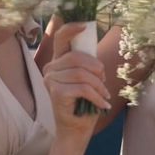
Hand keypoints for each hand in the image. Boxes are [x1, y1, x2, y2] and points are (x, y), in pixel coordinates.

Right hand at [44, 23, 109, 139]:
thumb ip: (88, 62)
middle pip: (77, 57)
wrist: (76, 128)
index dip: (71, 29)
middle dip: (97, 69)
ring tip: (104, 96)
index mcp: (59, 61)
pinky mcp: (55, 93)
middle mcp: (50, 68)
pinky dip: (97, 96)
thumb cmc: (84, 102)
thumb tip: (95, 45)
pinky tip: (103, 104)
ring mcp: (50, 80)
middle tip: (104, 82)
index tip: (84, 26)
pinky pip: (83, 88)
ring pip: (82, 74)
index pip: (61, 38)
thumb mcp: (88, 78)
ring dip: (99, 86)